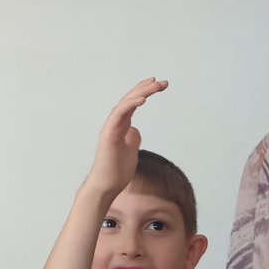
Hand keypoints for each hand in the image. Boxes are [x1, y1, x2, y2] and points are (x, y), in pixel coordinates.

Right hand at [82, 78, 167, 198]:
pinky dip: (130, 105)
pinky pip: (119, 115)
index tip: (158, 84)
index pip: (132, 103)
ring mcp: (111, 127)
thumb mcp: (131, 151)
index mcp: (121, 126)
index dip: (144, 91)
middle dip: (146, 88)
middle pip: (130, 99)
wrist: (106, 186)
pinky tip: (142, 99)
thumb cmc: (116, 171)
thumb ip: (132, 139)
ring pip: (125, 103)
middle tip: (162, 82)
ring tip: (155, 86)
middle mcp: (115, 123)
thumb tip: (135, 129)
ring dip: (140, 92)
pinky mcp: (109, 134)